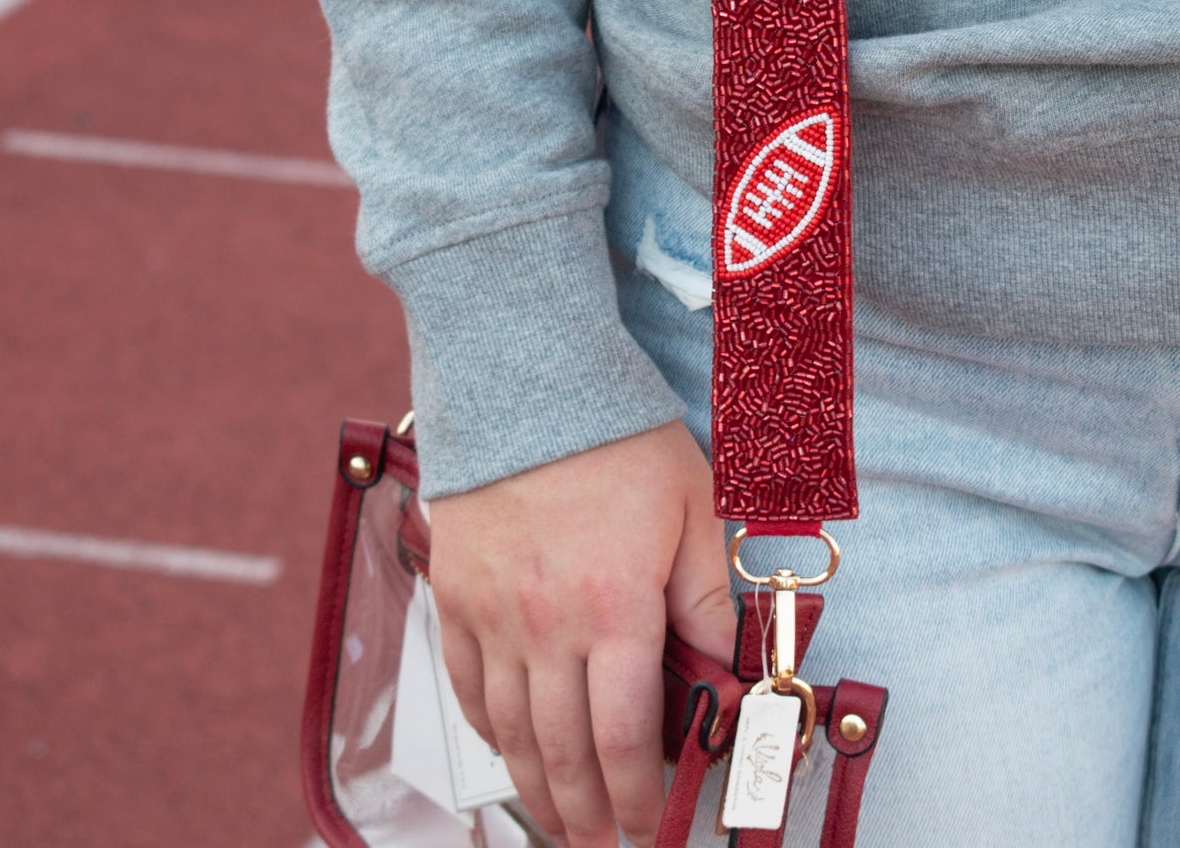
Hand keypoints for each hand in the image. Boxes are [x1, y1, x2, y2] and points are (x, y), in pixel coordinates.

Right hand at [429, 421, 736, 847]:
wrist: (528, 379)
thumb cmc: (618, 438)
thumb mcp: (693, 506)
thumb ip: (710, 594)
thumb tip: (726, 669)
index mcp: (616, 607)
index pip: (625, 738)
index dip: (637, 797)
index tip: (646, 828)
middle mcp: (546, 624)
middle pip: (562, 750)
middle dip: (586, 814)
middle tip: (600, 844)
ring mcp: (491, 611)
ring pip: (507, 730)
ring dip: (534, 788)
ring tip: (556, 821)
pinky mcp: (452, 590)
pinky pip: (462, 680)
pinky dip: (484, 727)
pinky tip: (503, 746)